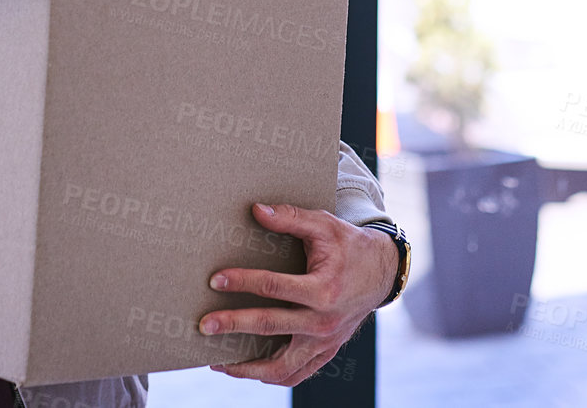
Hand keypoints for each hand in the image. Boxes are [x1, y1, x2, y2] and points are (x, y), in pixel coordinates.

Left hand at [199, 202, 398, 386]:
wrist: (382, 272)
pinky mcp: (325, 352)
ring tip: (218, 362)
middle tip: (204, 325)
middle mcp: (324, 321)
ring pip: (282, 367)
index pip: (274, 287)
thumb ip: (290, 218)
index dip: (242, 282)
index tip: (216, 280)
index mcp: (323, 289)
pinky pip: (295, 375)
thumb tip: (256, 210)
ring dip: (247, 368)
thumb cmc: (349, 245)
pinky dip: (269, 375)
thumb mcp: (323, 225)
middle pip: (271, 327)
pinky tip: (246, 369)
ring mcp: (325, 341)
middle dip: (233, 325)